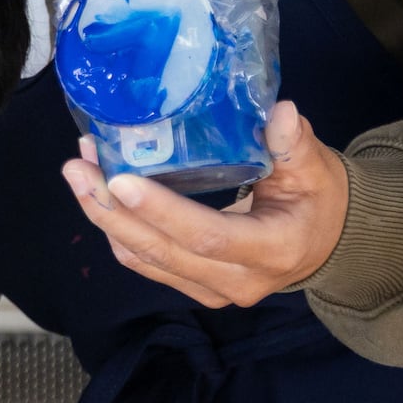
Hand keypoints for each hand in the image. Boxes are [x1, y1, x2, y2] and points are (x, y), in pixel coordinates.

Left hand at [59, 101, 348, 307]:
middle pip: (163, 252)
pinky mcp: (193, 286)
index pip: (208, 237)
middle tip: (77, 170)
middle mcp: (236, 281)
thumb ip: (294, 145)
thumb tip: (280, 113)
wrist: (325, 243)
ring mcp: (211, 290)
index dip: (162, 212)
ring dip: (105, 217)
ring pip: (145, 259)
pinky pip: (145, 263)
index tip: (120, 179)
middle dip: (112, 212)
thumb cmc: (319, 200)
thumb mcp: (316, 170)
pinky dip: (117, 229)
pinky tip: (97, 192)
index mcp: (271, 250)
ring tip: (78, 172)